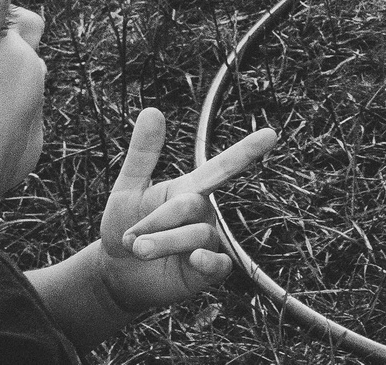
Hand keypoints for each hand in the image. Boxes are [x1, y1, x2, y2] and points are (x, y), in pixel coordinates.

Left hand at [92, 108, 277, 315]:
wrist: (114, 275)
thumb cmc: (123, 228)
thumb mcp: (127, 189)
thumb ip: (143, 153)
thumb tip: (151, 110)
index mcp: (190, 189)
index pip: (221, 167)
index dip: (245, 151)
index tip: (271, 134)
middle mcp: (205, 213)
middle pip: (191, 205)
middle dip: (157, 220)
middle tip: (131, 237)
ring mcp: (209, 242)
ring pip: (197, 235)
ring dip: (164, 242)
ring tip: (138, 250)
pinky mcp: (206, 271)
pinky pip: (218, 264)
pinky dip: (208, 261)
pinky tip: (194, 259)